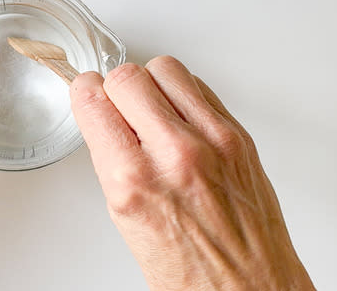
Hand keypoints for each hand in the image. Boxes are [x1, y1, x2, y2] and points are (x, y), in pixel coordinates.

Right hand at [70, 57, 313, 290]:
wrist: (250, 290)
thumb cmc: (190, 272)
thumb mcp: (126, 219)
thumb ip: (114, 162)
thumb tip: (104, 120)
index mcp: (133, 181)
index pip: (95, 101)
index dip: (85, 93)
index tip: (87, 94)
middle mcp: (174, 154)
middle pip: (127, 76)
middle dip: (114, 88)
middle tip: (117, 105)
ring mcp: (213, 140)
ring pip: (165, 68)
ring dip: (150, 82)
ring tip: (149, 106)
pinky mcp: (239, 137)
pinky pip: (200, 86)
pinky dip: (183, 92)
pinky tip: (178, 115)